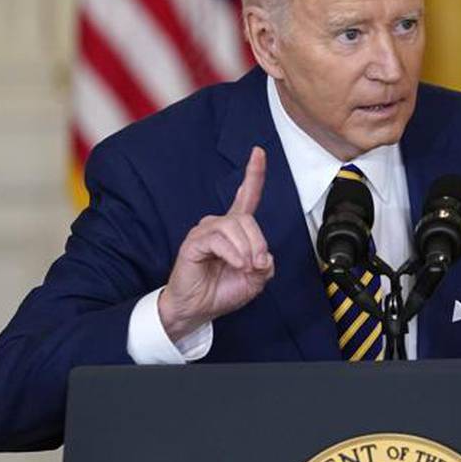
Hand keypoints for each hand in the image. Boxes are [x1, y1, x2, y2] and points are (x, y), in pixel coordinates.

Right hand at [158, 146, 274, 341]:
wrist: (197, 309)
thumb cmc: (221, 291)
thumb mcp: (255, 280)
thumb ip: (265, 264)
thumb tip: (264, 256)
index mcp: (236, 230)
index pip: (247, 196)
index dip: (253, 174)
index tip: (258, 152)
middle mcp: (220, 225)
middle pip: (248, 219)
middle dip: (259, 243)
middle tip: (259, 265)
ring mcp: (206, 232)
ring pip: (236, 227)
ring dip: (247, 250)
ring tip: (245, 267)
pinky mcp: (194, 242)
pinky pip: (219, 239)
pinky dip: (233, 254)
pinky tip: (236, 265)